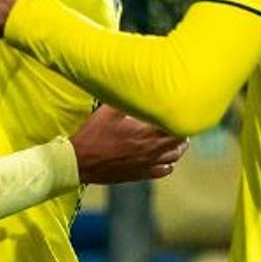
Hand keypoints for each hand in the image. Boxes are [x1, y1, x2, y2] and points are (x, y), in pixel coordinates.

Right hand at [70, 105, 187, 183]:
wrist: (80, 161)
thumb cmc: (93, 135)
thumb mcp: (107, 111)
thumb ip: (126, 100)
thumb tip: (135, 87)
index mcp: (147, 133)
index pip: (176, 126)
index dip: (180, 118)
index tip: (177, 110)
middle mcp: (152, 150)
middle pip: (179, 143)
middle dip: (180, 131)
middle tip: (175, 121)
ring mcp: (147, 164)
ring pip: (174, 158)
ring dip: (177, 147)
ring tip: (174, 139)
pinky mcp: (140, 174)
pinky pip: (164, 171)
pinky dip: (168, 163)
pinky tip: (163, 158)